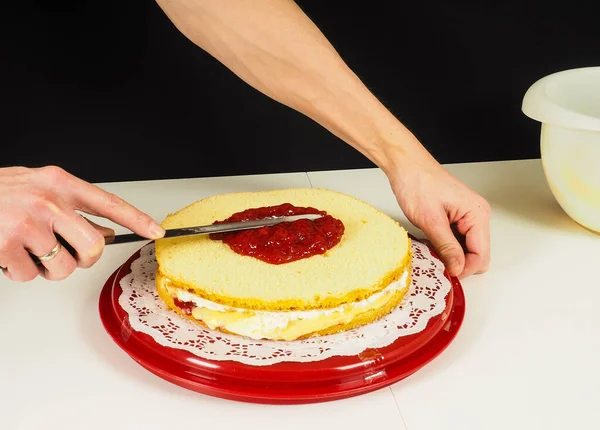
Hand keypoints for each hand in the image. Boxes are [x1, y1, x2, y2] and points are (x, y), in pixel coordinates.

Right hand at [0, 166, 164, 281]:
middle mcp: (47, 201)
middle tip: (67, 255)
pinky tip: (9, 254)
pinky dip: (21, 272)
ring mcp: (27, 223)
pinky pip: (30, 276)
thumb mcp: (40, 188)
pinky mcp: (6, 245)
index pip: (109, 203)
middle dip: (84, 260)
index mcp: (59, 183)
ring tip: (31, 251)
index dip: (136, 219)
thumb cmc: (0, 192)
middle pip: (92, 247)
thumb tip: (104, 232)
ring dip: (49, 268)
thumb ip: (71, 208)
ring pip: (63, 267)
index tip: (155, 231)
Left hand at [388, 154, 490, 278]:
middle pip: (476, 254)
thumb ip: (447, 246)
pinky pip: (455, 241)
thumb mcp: (431, 219)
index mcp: (477, 214)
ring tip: (430, 250)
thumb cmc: (418, 183)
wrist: (405, 165)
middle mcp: (476, 216)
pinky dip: (443, 246)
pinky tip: (430, 243)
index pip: (482, 255)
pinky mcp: (455, 218)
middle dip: (458, 263)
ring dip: (449, 255)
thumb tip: (458, 268)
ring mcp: (466, 217)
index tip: (446, 273)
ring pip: (464, 249)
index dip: (465, 269)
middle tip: (436, 262)